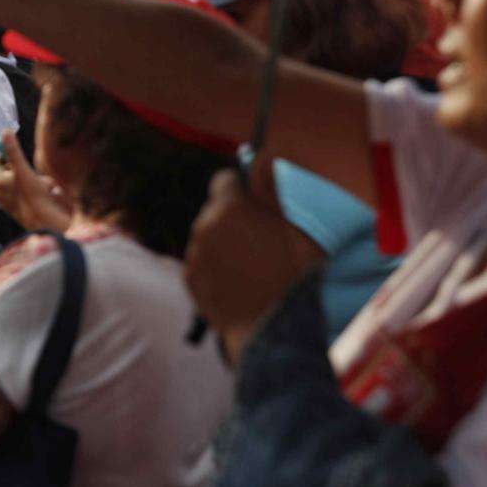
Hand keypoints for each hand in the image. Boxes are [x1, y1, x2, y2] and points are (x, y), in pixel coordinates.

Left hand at [0, 131, 71, 233]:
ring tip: (21, 178)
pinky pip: (5, 195)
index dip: (1, 156)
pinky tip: (23, 192)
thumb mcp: (26, 168)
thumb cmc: (36, 192)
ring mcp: (2, 199)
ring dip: (6, 179)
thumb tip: (6, 131)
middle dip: (4, 168)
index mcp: (0, 178)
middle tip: (16, 166)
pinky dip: (9, 190)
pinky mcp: (7, 208)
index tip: (10, 155)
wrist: (41, 219)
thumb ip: (13, 150)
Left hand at [183, 157, 322, 361]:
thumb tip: (263, 160)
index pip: (224, 180)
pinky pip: (201, 263)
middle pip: (215, 211)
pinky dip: (214, 267)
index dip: (240, 189)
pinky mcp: (190, 280)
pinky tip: (238, 282)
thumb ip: (274, 190)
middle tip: (259, 240)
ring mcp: (194, 255)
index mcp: (230, 207)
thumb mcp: (297, 227)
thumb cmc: (293, 275)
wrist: (273, 327)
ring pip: (207, 238)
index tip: (253, 202)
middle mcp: (204, 227)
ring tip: (251, 266)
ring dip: (223, 243)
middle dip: (233, 219)